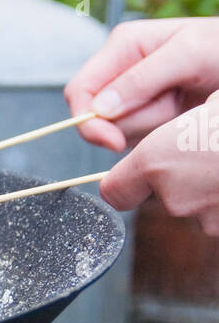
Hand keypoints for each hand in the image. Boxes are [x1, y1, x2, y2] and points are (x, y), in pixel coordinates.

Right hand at [65, 18, 218, 150]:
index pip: (80, 90)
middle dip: (134, 121)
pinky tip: (181, 116)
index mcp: (122, 46)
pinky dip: (160, 135)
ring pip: (120, 131)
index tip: (114, 143)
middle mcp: (122, 71)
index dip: (89, 121)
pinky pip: (139, 139)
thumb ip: (141, 79)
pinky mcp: (148, 115)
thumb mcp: (187, 55)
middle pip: (99, 117)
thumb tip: (99, 109)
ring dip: (153, 127)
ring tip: (182, 105)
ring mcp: (134, 96)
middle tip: (172, 106)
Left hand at [98, 93, 218, 232]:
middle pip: (161, 196)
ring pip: (194, 207)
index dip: (123, 182)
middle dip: (179, 179)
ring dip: (206, 190)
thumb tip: (176, 133)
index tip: (137, 172)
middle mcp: (173, 197)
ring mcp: (204, 220)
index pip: (113, 191)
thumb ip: (179, 127)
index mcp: (158, 160)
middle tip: (206, 152)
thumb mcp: (212, 102)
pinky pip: (218, 215)